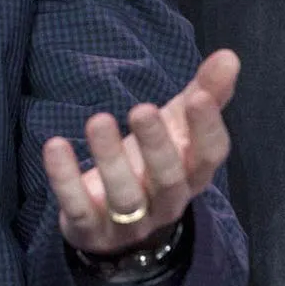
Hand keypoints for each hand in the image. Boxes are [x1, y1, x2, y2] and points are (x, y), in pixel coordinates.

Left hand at [43, 49, 237, 255]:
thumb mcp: (177, 127)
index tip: (199, 95)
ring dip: (110, 159)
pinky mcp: (92, 230)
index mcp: (192, 174)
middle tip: (142, 109)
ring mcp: (130, 221)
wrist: (118, 226)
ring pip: (125, 197)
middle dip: (156, 145)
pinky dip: (66, 179)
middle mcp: (166, 202)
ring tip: (98, 120)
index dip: (207, 128)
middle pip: (169, 179)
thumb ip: (204, 93)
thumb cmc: (153, 162)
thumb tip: (229, 55)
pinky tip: (55, 145)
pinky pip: (79, 208)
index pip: (209, 155)